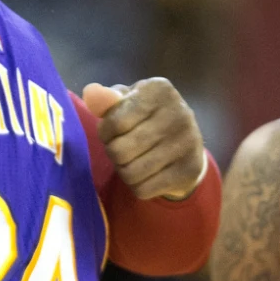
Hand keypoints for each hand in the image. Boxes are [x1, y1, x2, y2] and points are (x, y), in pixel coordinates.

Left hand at [82, 77, 205, 199]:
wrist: (185, 142)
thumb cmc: (145, 117)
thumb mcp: (126, 101)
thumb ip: (105, 100)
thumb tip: (91, 93)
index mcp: (159, 90)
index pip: (114, 123)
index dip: (104, 133)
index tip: (111, 132)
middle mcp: (179, 113)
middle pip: (120, 151)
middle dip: (113, 152)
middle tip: (121, 147)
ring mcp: (187, 143)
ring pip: (130, 173)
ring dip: (123, 170)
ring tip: (131, 160)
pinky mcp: (188, 171)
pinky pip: (143, 190)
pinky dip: (136, 185)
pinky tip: (145, 173)